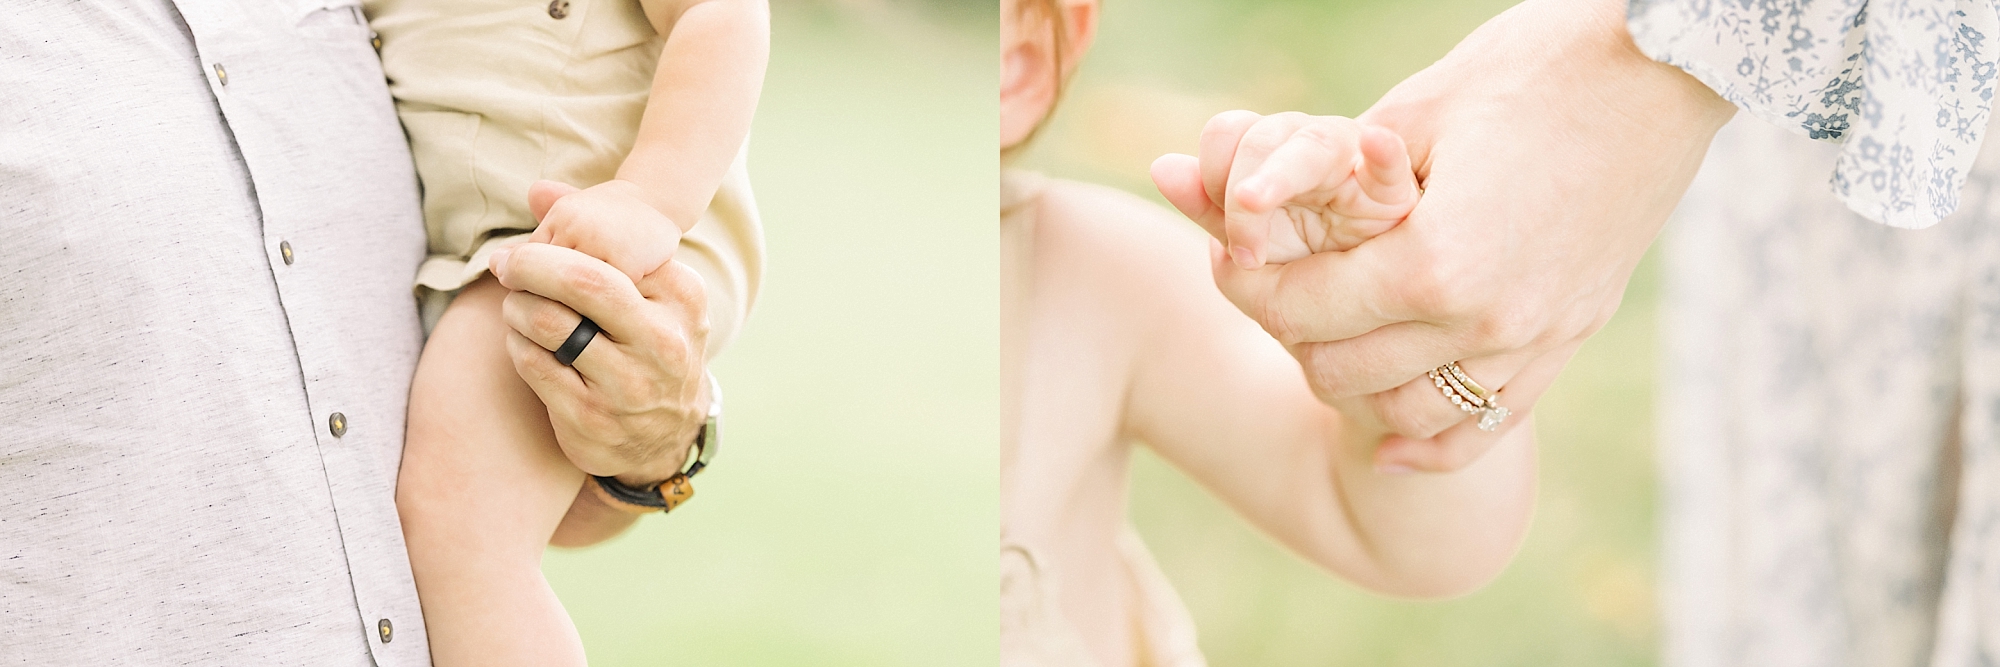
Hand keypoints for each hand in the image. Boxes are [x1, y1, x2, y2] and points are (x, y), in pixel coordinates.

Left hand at [488, 180, 711, 486]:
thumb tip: (539, 190)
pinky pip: (535, 365)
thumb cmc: (648, 341)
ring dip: (518, 308)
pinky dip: (518, 345)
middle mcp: (663, 341)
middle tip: (505, 264)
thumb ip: (600, 236)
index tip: (525, 245)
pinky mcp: (593, 419)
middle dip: (530, 264)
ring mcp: (629, 385)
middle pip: (581, 281)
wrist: (667, 433)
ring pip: (548, 324)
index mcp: (682, 297)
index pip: (610, 252)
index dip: (555, 244)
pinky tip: (523, 342)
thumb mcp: (648, 289)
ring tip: (516, 306)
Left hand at [1169, 0, 1734, 470]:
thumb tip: (1221, 191)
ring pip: (1412, 414)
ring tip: (1323, 345)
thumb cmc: (1531, 70)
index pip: (1305, 310)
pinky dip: (1434, 442)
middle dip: (1292, 336)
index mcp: (1436, 263)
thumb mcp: (1412, 115)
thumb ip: (1324, 173)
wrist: (1662, 70)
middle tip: (1270, 293)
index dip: (1250, 285)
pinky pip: (1492, 423)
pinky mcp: (1571, 336)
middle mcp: (1487, 321)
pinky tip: (1390, 444)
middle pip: (1344, 373)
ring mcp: (1538, 338)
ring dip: (1355, 390)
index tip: (1228, 255)